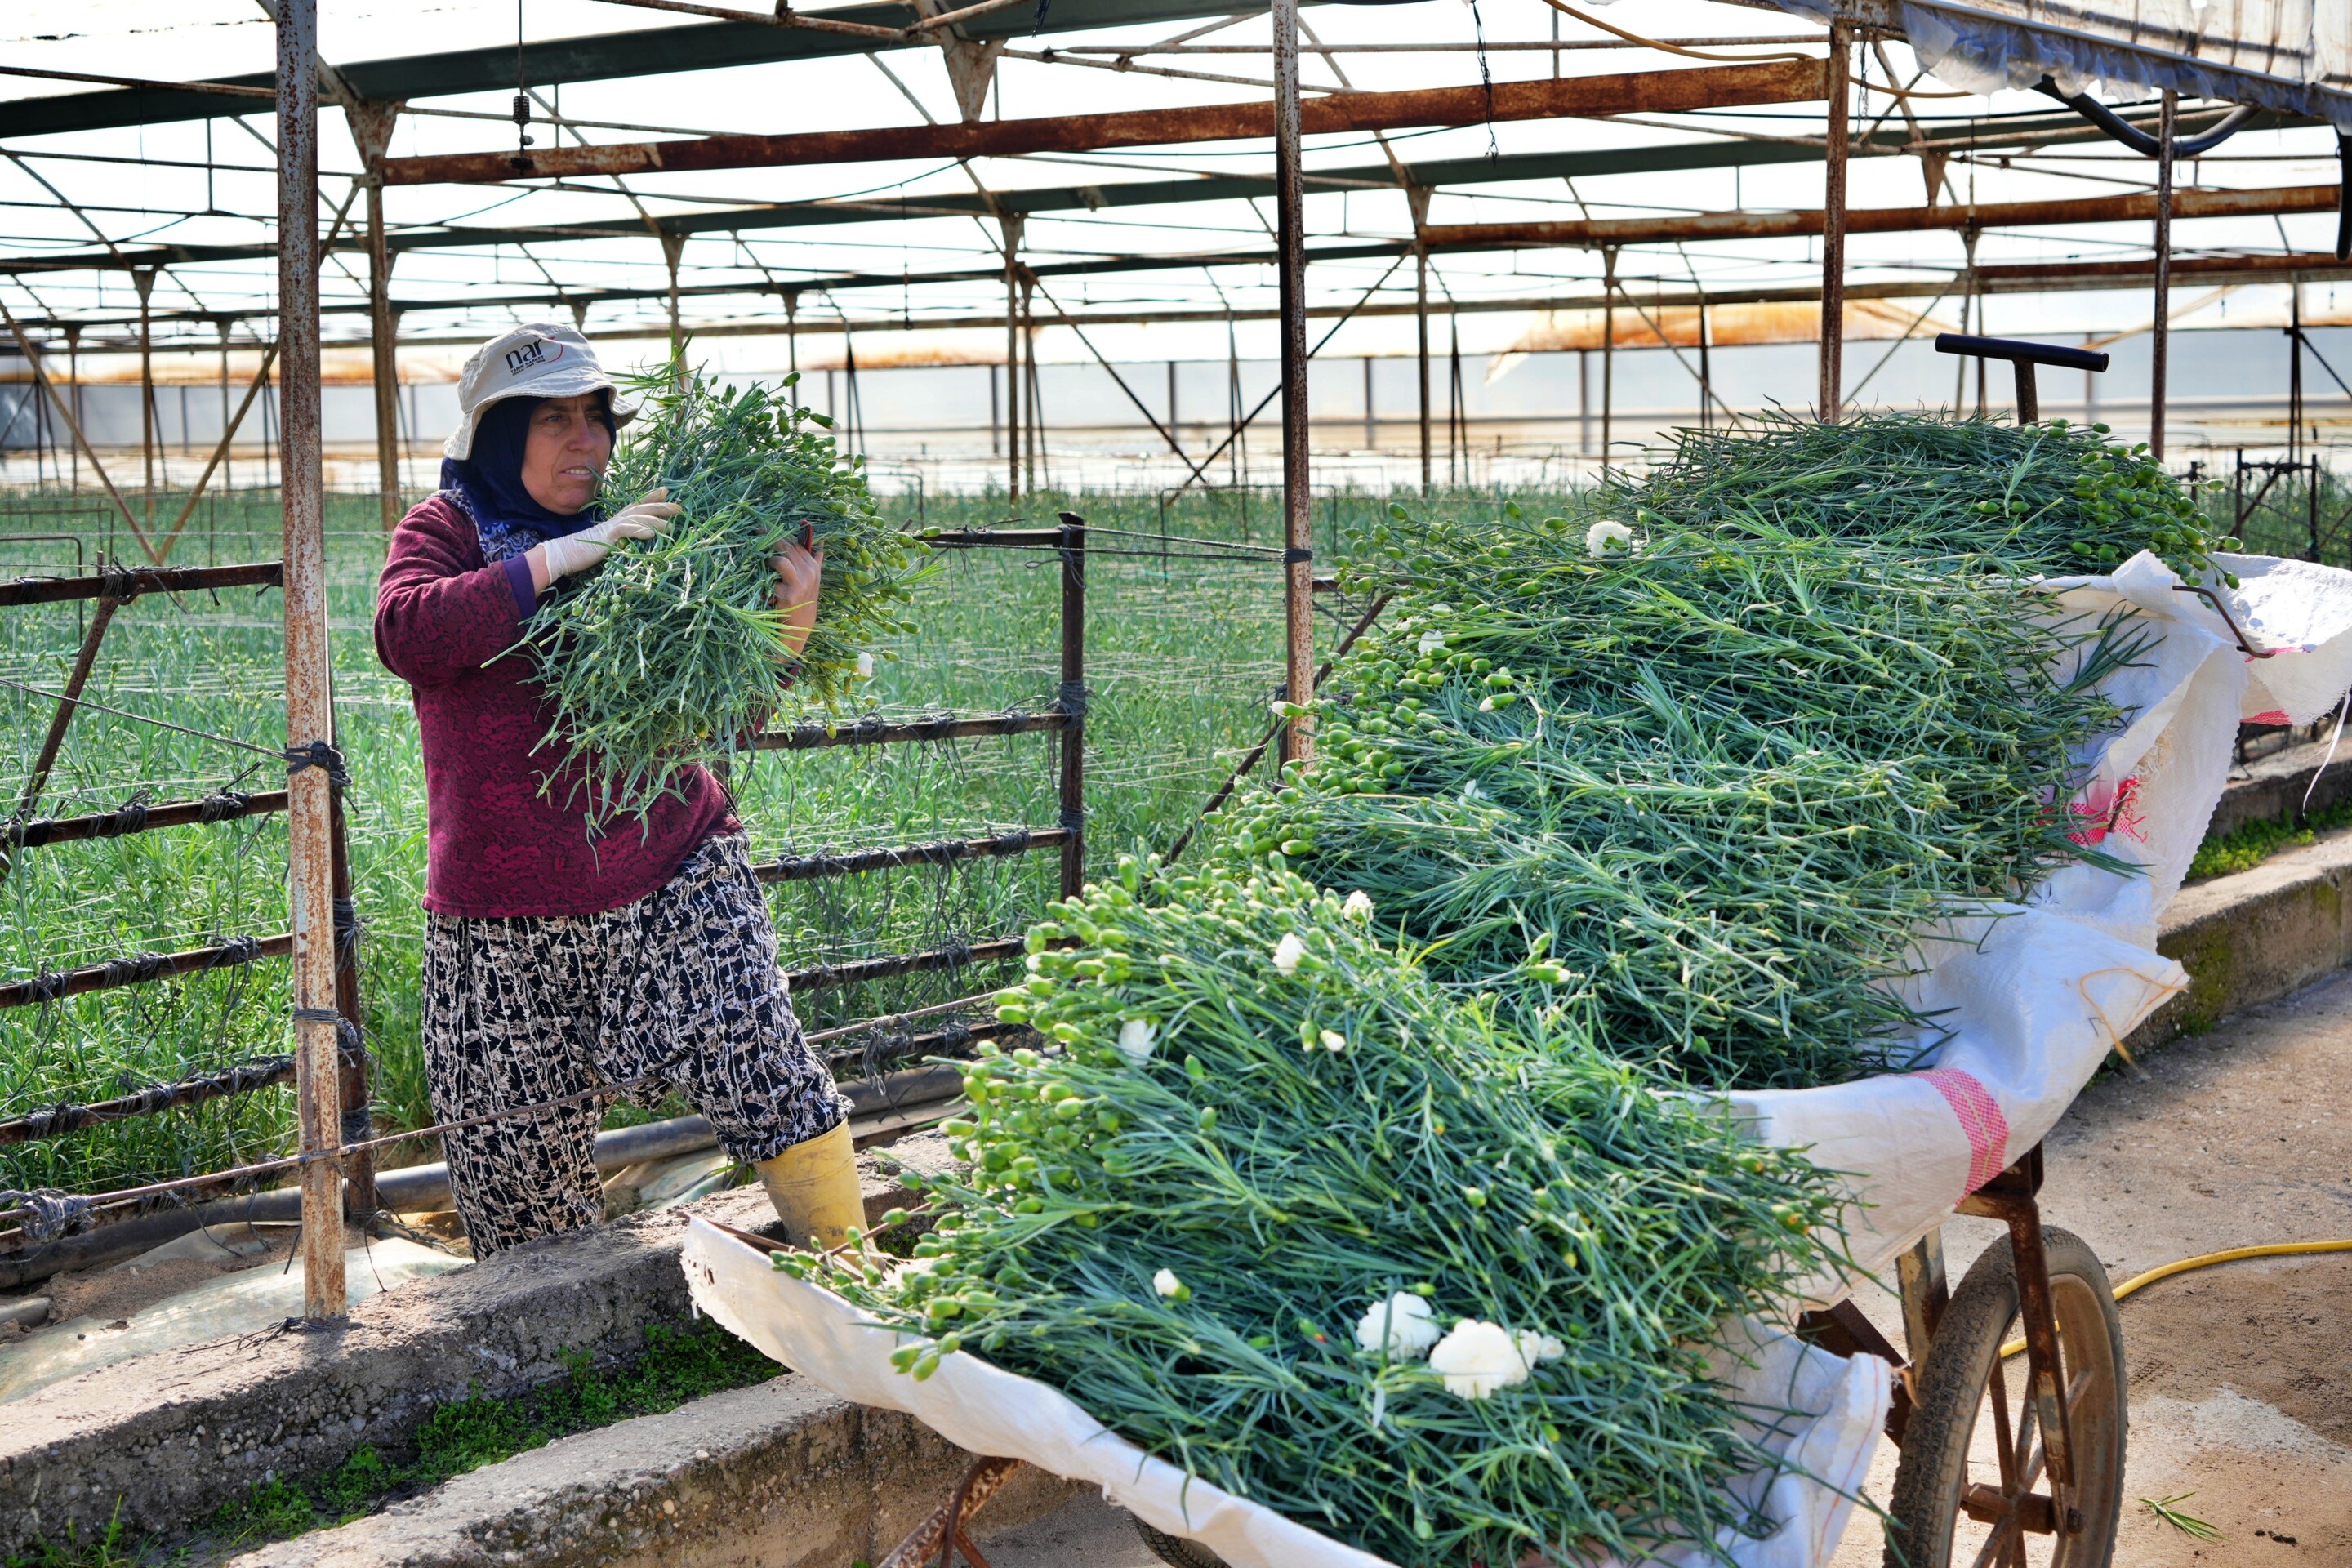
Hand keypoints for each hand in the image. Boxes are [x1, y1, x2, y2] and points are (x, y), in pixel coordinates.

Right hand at [531, 488, 679, 587]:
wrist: (563, 554)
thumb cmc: (584, 553)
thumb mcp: (608, 547)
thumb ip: (621, 543)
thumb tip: (635, 545)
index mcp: (616, 521)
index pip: (636, 506)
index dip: (651, 498)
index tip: (665, 492)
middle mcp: (615, 520)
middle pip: (641, 509)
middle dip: (661, 507)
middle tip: (679, 507)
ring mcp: (611, 527)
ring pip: (637, 519)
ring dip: (655, 521)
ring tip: (671, 525)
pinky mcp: (607, 536)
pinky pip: (626, 530)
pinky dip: (639, 530)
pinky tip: (651, 534)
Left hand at [772, 529, 822, 660]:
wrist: (800, 626)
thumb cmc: (803, 601)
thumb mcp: (812, 581)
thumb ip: (815, 562)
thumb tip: (820, 545)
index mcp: (813, 566)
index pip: (795, 543)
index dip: (778, 535)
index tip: (763, 529)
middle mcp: (810, 572)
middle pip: (787, 547)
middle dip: (769, 539)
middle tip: (755, 534)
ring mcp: (801, 582)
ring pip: (782, 559)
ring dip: (769, 558)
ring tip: (762, 561)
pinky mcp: (790, 594)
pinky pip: (774, 578)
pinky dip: (767, 579)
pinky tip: (765, 582)